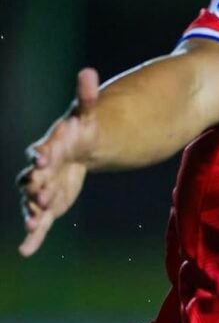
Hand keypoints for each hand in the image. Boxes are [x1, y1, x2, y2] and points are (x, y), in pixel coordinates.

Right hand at [16, 68, 99, 256]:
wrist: (79, 148)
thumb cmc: (80, 128)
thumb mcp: (86, 113)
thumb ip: (86, 96)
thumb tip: (87, 71)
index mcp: (49, 147)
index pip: (42, 151)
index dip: (42, 155)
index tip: (44, 159)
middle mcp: (40, 170)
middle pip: (34, 179)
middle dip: (36, 187)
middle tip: (43, 194)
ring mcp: (43, 188)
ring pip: (34, 202)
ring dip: (33, 212)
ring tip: (33, 226)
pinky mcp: (50, 205)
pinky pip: (40, 222)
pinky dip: (34, 236)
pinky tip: (25, 251)